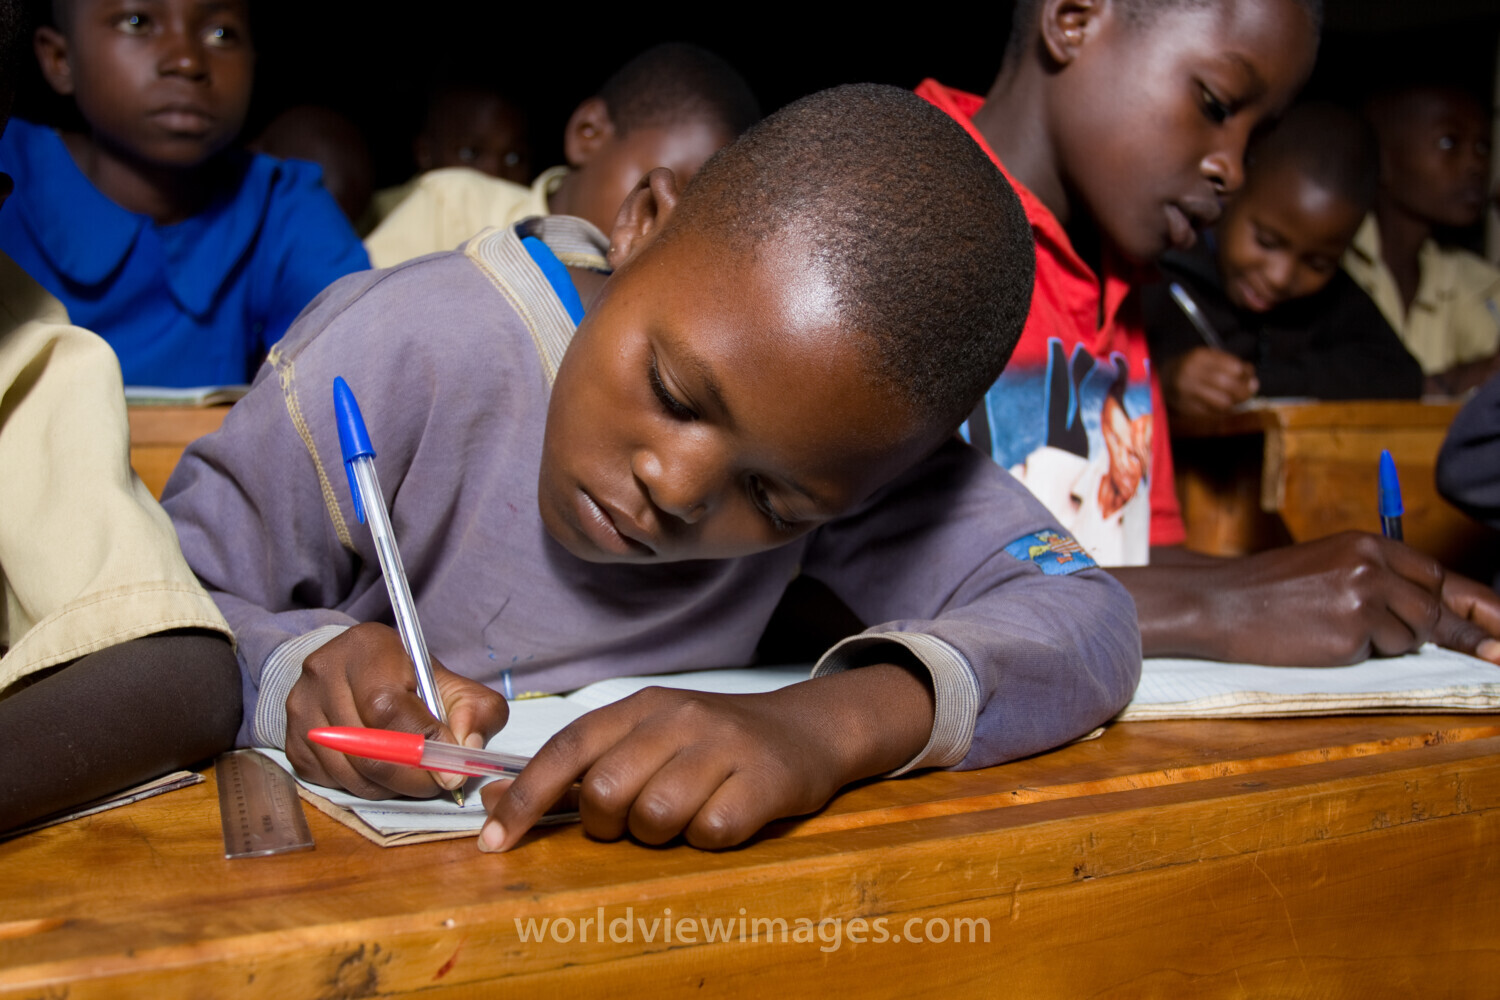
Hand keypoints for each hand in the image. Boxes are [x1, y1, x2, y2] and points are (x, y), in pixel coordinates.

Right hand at [284, 622, 507, 797]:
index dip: (421, 743)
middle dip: (410, 777)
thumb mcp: (454, 686)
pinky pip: (332, 783)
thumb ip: (475, 713)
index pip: (388, 707)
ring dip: (389, 787)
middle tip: (435, 782)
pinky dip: (364, 787)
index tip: (448, 765)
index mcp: (368, 647)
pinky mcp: (292, 741)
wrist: (356, 673)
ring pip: (349, 774)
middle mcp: (324, 672)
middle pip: (366, 748)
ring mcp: (301, 708)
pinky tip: (381, 770)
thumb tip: (467, 751)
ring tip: (411, 774)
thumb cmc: (410, 680)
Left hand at [477, 663, 934, 851]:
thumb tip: (498, 800)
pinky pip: (710, 833)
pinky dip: (710, 839)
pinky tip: (727, 816)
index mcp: (641, 706)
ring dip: (662, 834)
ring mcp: (723, 746)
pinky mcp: (762, 779)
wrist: (809, 730)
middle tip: (638, 822)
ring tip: (688, 814)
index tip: (494, 841)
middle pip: (608, 793)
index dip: (524, 798)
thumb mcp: (653, 738)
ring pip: (656, 817)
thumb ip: (589, 766)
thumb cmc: (716, 744)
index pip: (567, 749)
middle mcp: (678, 718)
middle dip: (611, 826)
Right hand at [1125, 533, 1499, 663]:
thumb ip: (1379, 578)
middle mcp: (1371, 566)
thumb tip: (1433, 611)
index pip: (1438, 574)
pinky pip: (1380, 653)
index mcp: (1367, 544)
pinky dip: (1361, 653)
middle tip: (1491, 655)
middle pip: (1436, 606)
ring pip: (1412, 635)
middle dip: (1453, 633)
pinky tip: (1323, 640)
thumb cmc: (1269, 590)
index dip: (1477, 605)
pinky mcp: (1350, 633)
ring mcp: (1362, 599)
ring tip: (1338, 630)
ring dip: (1390, 642)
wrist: (1218, 603)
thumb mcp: (1327, 566)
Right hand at [1162, 347, 1257, 420]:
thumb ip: (1228, 362)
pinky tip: (1225, 407)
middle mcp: (1191, 373)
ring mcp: (1186, 392)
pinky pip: (1212, 413)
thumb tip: (1250, 374)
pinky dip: (1223, 411)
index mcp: (1198, 357)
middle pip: (1227, 385)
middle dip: (1244, 390)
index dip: (1245, 373)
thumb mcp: (1206, 357)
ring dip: (1235, 402)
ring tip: (1238, 399)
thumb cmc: (1189, 367)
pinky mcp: (1185, 408)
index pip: (1232, 366)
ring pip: (1222, 402)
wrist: (1158, 380)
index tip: (1250, 376)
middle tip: (1251, 390)